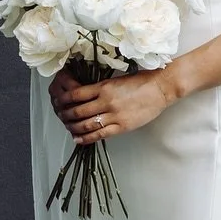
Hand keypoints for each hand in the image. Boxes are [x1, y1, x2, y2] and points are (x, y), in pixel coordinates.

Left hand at [49, 65, 178, 143]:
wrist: (160, 88)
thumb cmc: (141, 81)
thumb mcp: (117, 80)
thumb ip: (101, 89)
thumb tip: (84, 96)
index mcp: (104, 87)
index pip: (76, 94)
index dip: (64, 100)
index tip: (59, 102)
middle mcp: (106, 101)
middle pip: (78, 111)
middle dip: (65, 115)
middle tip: (61, 116)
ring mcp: (114, 115)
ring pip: (86, 125)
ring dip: (73, 127)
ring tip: (68, 128)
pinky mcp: (122, 126)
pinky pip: (100, 135)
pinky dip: (86, 138)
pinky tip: (79, 139)